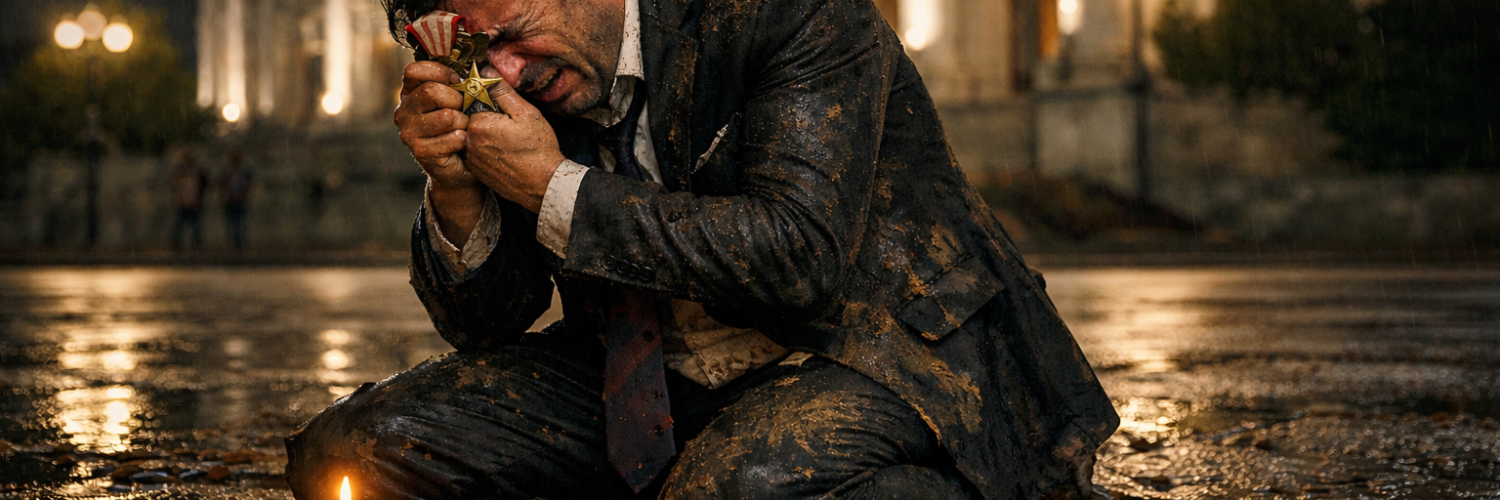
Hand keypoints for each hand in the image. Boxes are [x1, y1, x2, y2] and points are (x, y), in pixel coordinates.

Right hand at [395, 61, 483, 244]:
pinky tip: (461, 144)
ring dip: (463, 122)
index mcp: (411, 93)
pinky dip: (463, 140)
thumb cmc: (461, 126)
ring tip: (463, 128)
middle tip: (464, 109)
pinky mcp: (420, 151)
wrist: (461, 166)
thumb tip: (480, 62)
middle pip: (431, 91)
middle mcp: (404, 110)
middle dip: (456, 99)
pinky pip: (452, 138)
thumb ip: (459, 80)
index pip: (414, 70)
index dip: (440, 72)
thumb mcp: (460, 100)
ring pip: (446, 116)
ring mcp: (409, 132)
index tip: (458, 80)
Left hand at [463, 69, 566, 212]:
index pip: (473, 102)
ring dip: (486, 136)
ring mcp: (471, 159)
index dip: (490, 104)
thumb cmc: (538, 149)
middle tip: (509, 128)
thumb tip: (487, 71)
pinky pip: (474, 153)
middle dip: (487, 119)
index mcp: (478, 125)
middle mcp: (469, 143)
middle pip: (471, 119)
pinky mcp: (476, 172)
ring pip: (472, 136)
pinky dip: (486, 151)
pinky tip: (504, 154)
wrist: (543, 185)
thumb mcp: (526, 113)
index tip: (505, 112)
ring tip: (508, 142)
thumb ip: (503, 91)